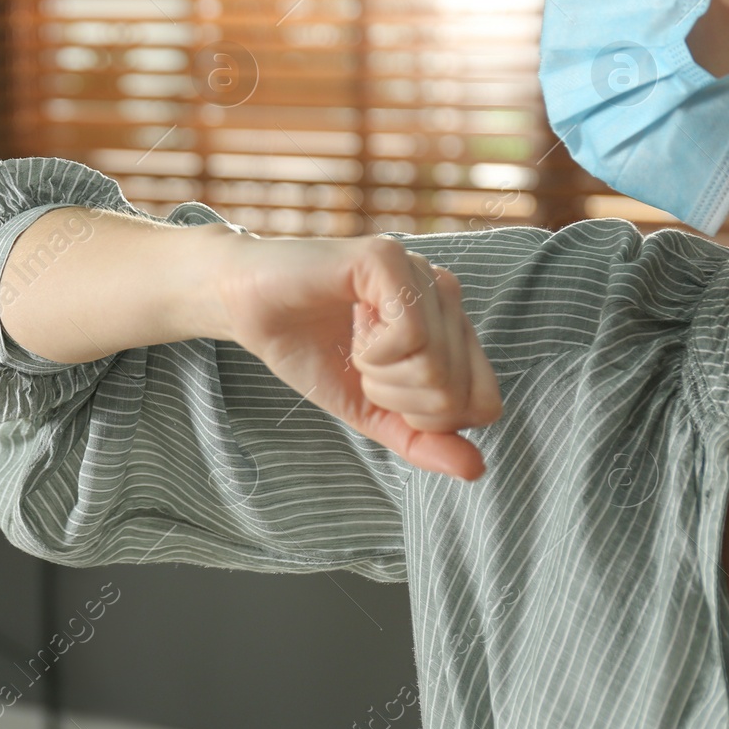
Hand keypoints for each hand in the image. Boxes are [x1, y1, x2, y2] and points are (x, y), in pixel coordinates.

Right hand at [213, 235, 502, 480]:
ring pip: (437, 366)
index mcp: (449, 327)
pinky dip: (373, 353)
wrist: (244, 307)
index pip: (483, 404)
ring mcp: (421, 273)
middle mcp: (445, 294)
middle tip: (362, 367)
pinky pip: (412, 336)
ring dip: (380, 375)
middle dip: (398, 399)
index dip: (427, 419)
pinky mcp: (389, 259)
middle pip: (459, 392)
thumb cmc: (306, 347)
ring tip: (354, 345)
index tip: (381, 391)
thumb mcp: (368, 409)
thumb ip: (421, 439)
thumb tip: (476, 469)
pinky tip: (351, 329)